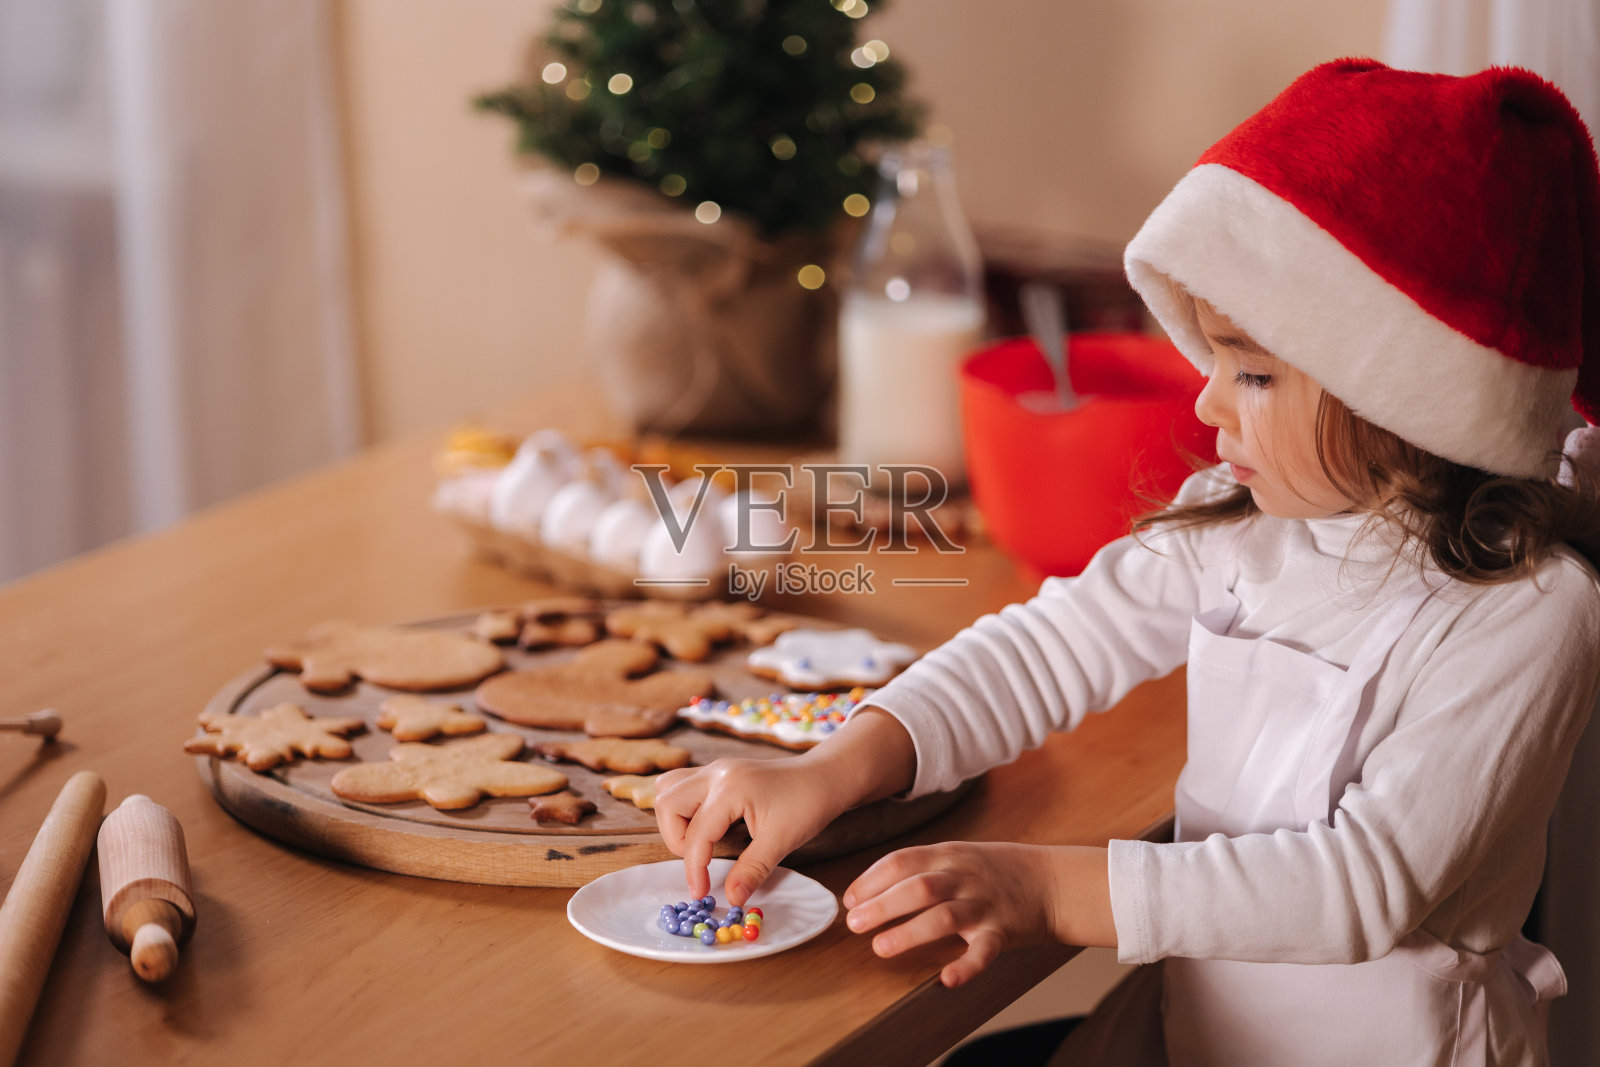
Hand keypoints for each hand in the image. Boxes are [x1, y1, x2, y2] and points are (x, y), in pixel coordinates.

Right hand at [656, 708, 916, 904]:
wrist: (826, 776)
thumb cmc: (808, 804)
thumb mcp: (781, 841)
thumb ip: (752, 870)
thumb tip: (731, 899)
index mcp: (729, 789)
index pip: (696, 834)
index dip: (695, 869)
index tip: (700, 892)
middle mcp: (715, 773)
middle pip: (668, 804)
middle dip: (677, 839)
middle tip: (702, 860)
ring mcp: (715, 769)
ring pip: (670, 789)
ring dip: (676, 820)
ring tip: (701, 841)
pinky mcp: (719, 772)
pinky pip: (682, 784)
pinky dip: (683, 807)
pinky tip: (704, 824)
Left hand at [842, 842, 1113, 987]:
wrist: (1053, 882)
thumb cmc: (996, 870)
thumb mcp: (958, 855)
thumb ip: (921, 867)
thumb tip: (870, 887)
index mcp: (948, 855)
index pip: (901, 861)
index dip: (871, 880)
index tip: (849, 900)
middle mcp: (964, 877)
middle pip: (917, 887)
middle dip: (881, 905)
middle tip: (854, 925)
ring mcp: (984, 904)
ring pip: (943, 916)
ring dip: (909, 932)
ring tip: (881, 948)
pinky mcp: (1003, 931)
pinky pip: (984, 950)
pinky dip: (966, 966)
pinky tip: (948, 979)